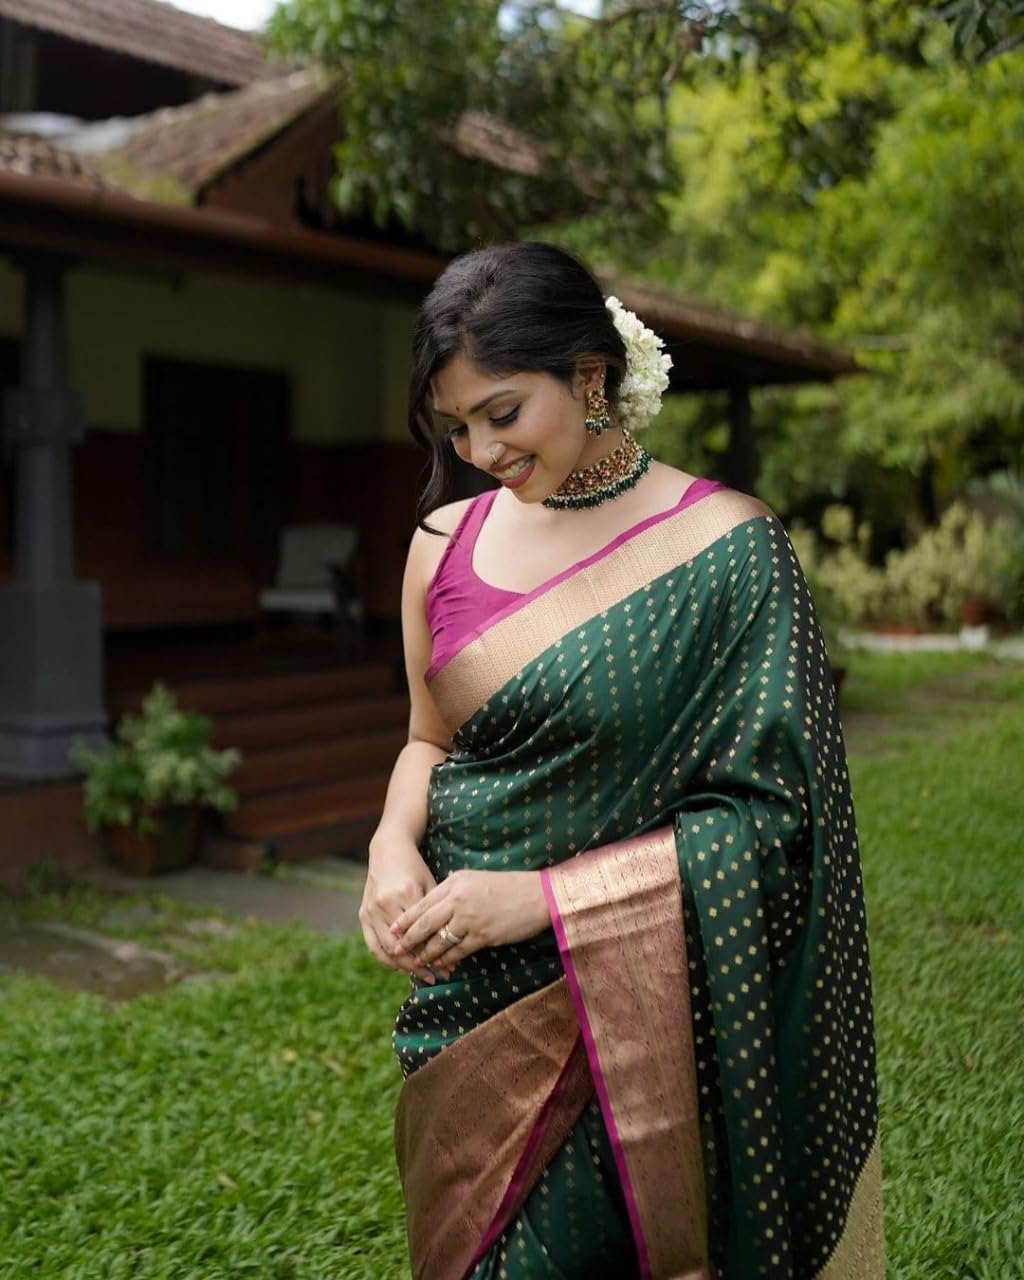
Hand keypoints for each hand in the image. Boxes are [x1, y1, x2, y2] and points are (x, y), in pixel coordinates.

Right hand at [360, 832, 439, 982]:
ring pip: (387, 949)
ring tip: (422, 975)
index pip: (421, 933)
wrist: (388, 850)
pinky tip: (400, 967)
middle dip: (421, 965)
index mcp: (406, 893)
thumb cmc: (415, 868)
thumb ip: (435, 912)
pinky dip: (385, 959)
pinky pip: (372, 944)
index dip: (435, 953)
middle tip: (437, 976)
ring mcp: (371, 909)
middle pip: (403, 945)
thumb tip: (451, 943)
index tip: (449, 967)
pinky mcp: (363, 913)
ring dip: (405, 966)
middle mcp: (386, 903)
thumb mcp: (430, 884)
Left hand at [389, 869, 549, 978]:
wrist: (538, 894)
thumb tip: (433, 910)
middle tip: (397, 949)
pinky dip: (446, 959)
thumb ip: (453, 892)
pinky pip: (457, 950)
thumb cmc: (508, 887)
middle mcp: (458, 898)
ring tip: (416, 962)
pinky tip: (440, 964)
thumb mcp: (475, 881)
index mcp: (455, 882)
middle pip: (425, 922)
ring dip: (426, 953)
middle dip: (409, 939)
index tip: (393, 930)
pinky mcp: (482, 934)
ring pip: (439, 939)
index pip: (423, 903)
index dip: (406, 919)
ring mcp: (469, 917)